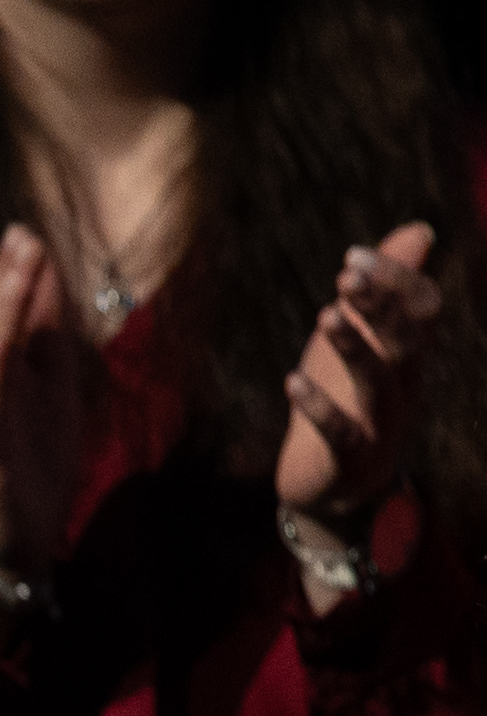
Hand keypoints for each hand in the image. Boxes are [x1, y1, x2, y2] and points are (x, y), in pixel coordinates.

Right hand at [0, 225, 98, 586]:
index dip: (17, 272)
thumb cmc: (30, 465)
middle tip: (24, 233)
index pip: (3, 312)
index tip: (32, 231)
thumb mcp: (52, 389)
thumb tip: (51, 277)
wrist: (13, 542)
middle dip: (5, 278)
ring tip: (15, 271)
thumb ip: (47, 338)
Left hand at [266, 219, 444, 535]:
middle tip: (347, 276)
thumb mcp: (359, 339)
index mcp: (408, 356)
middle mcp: (404, 387)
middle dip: (380, 307)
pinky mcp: (350, 459)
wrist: (334, 485)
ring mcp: (381, 426)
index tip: (353, 257)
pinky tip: (291, 382)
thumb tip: (420, 231)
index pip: (423, 310)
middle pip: (405, 342)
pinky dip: (319, 408)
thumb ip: (384, 290)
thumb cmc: (346, 398)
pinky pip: (341, 434)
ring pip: (379, 384)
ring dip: (354, 348)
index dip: (396, 281)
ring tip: (325, 316)